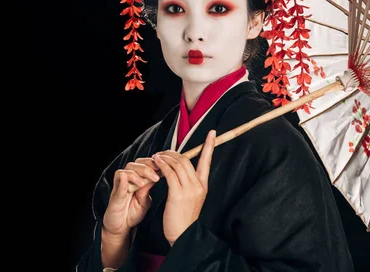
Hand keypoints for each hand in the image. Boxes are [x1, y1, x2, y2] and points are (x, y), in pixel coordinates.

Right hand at [102, 157, 160, 238]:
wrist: (121, 227)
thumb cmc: (133, 212)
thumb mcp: (145, 200)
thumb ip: (148, 188)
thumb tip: (157, 175)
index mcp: (136, 179)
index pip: (144, 164)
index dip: (154, 163)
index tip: (164, 167)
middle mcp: (128, 180)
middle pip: (136, 164)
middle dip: (148, 166)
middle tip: (157, 174)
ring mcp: (120, 186)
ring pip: (127, 170)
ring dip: (138, 173)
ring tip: (146, 181)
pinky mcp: (115, 195)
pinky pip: (118, 184)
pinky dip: (124, 181)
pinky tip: (128, 179)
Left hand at [153, 129, 215, 245]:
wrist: (182, 235)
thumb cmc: (183, 217)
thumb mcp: (191, 197)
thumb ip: (188, 182)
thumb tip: (180, 168)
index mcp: (203, 185)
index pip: (207, 161)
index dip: (209, 145)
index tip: (212, 132)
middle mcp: (198, 185)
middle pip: (187, 159)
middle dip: (173, 152)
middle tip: (162, 152)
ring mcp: (189, 189)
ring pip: (178, 164)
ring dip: (165, 157)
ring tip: (157, 156)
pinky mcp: (178, 194)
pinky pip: (169, 174)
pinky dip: (162, 165)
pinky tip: (157, 162)